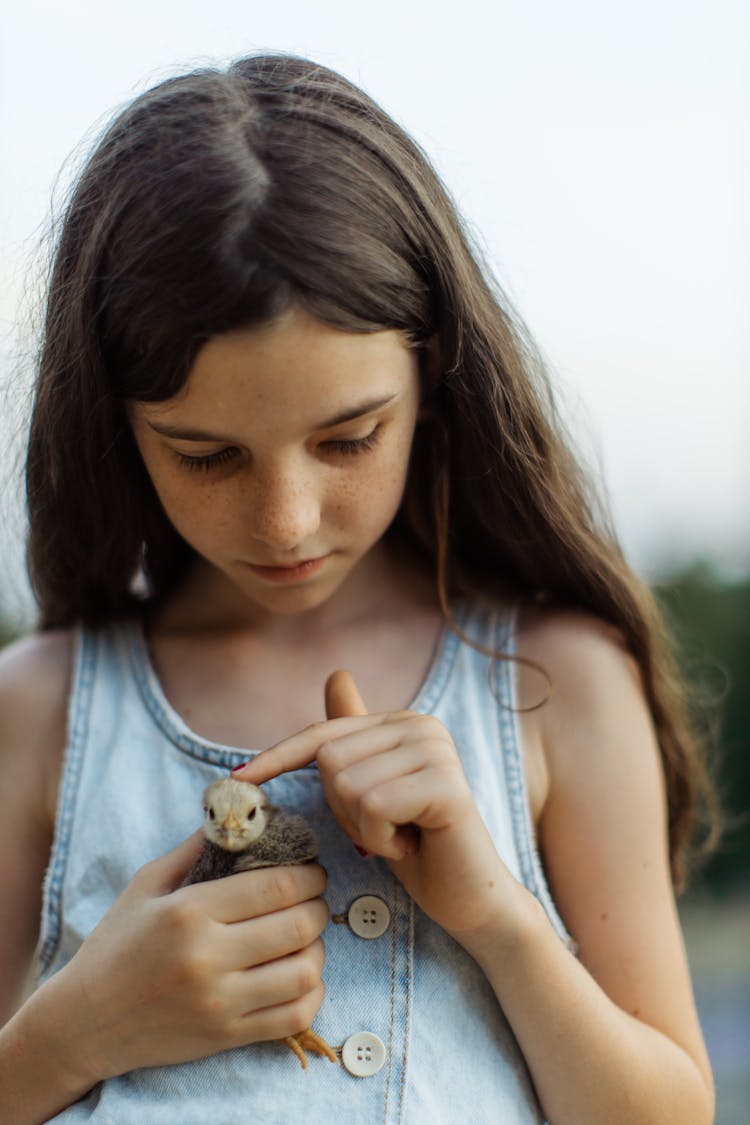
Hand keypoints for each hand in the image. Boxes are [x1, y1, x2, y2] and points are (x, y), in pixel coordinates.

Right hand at [51, 833, 328, 1084]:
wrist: (84, 1022)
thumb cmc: (116, 943)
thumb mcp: (147, 885)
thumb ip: (196, 848)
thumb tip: (240, 814)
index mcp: (189, 912)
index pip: (276, 885)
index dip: (309, 874)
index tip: (312, 870)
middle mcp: (208, 957)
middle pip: (298, 924)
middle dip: (319, 905)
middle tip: (314, 898)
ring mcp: (220, 1002)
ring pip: (304, 971)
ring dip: (318, 949)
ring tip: (307, 938)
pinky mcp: (227, 1037)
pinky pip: (295, 1016)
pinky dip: (312, 993)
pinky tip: (301, 977)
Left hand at [236, 672, 526, 945]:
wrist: (470, 897)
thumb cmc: (416, 846)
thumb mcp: (372, 790)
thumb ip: (353, 740)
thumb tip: (337, 674)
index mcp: (401, 722)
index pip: (322, 733)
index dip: (277, 757)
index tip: (237, 778)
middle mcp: (422, 725)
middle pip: (329, 760)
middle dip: (343, 809)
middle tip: (385, 828)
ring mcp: (437, 751)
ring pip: (347, 785)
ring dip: (363, 828)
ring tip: (401, 836)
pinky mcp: (445, 784)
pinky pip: (373, 807)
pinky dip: (380, 840)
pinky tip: (411, 845)